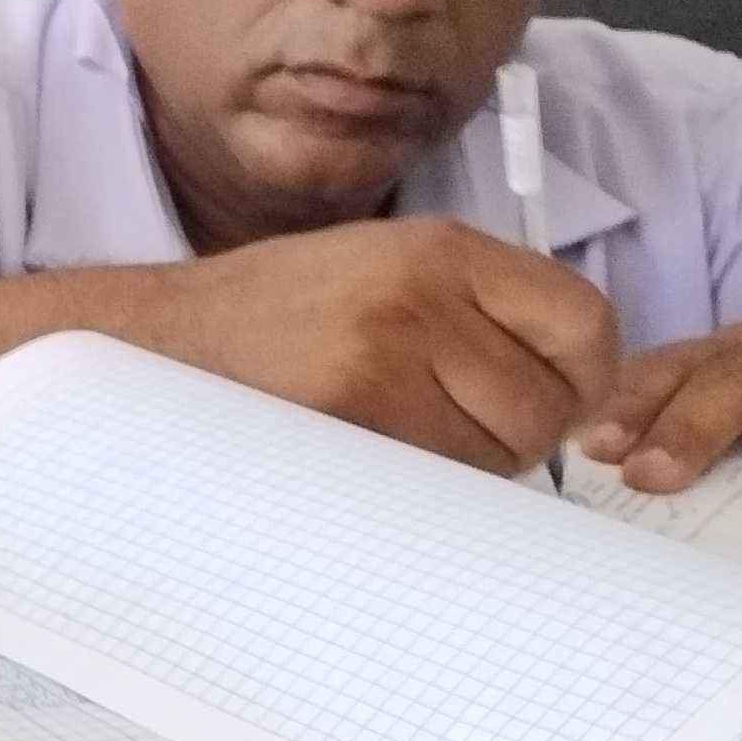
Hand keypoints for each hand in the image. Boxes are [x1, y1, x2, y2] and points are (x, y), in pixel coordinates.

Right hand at [139, 219, 618, 473]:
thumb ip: (476, 310)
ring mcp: (383, 353)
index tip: (552, 404)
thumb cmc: (272, 316)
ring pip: (496, 453)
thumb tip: (572, 392)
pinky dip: (420, 490)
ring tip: (402, 444)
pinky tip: (370, 462)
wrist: (156, 337)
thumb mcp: (382, 269)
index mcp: (442, 250)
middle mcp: (422, 293)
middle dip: (521, 440)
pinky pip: (435, 479)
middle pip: (547, 402)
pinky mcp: (347, 410)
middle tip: (459, 437)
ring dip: (466, 469)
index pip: (584, 322)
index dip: (585, 380)